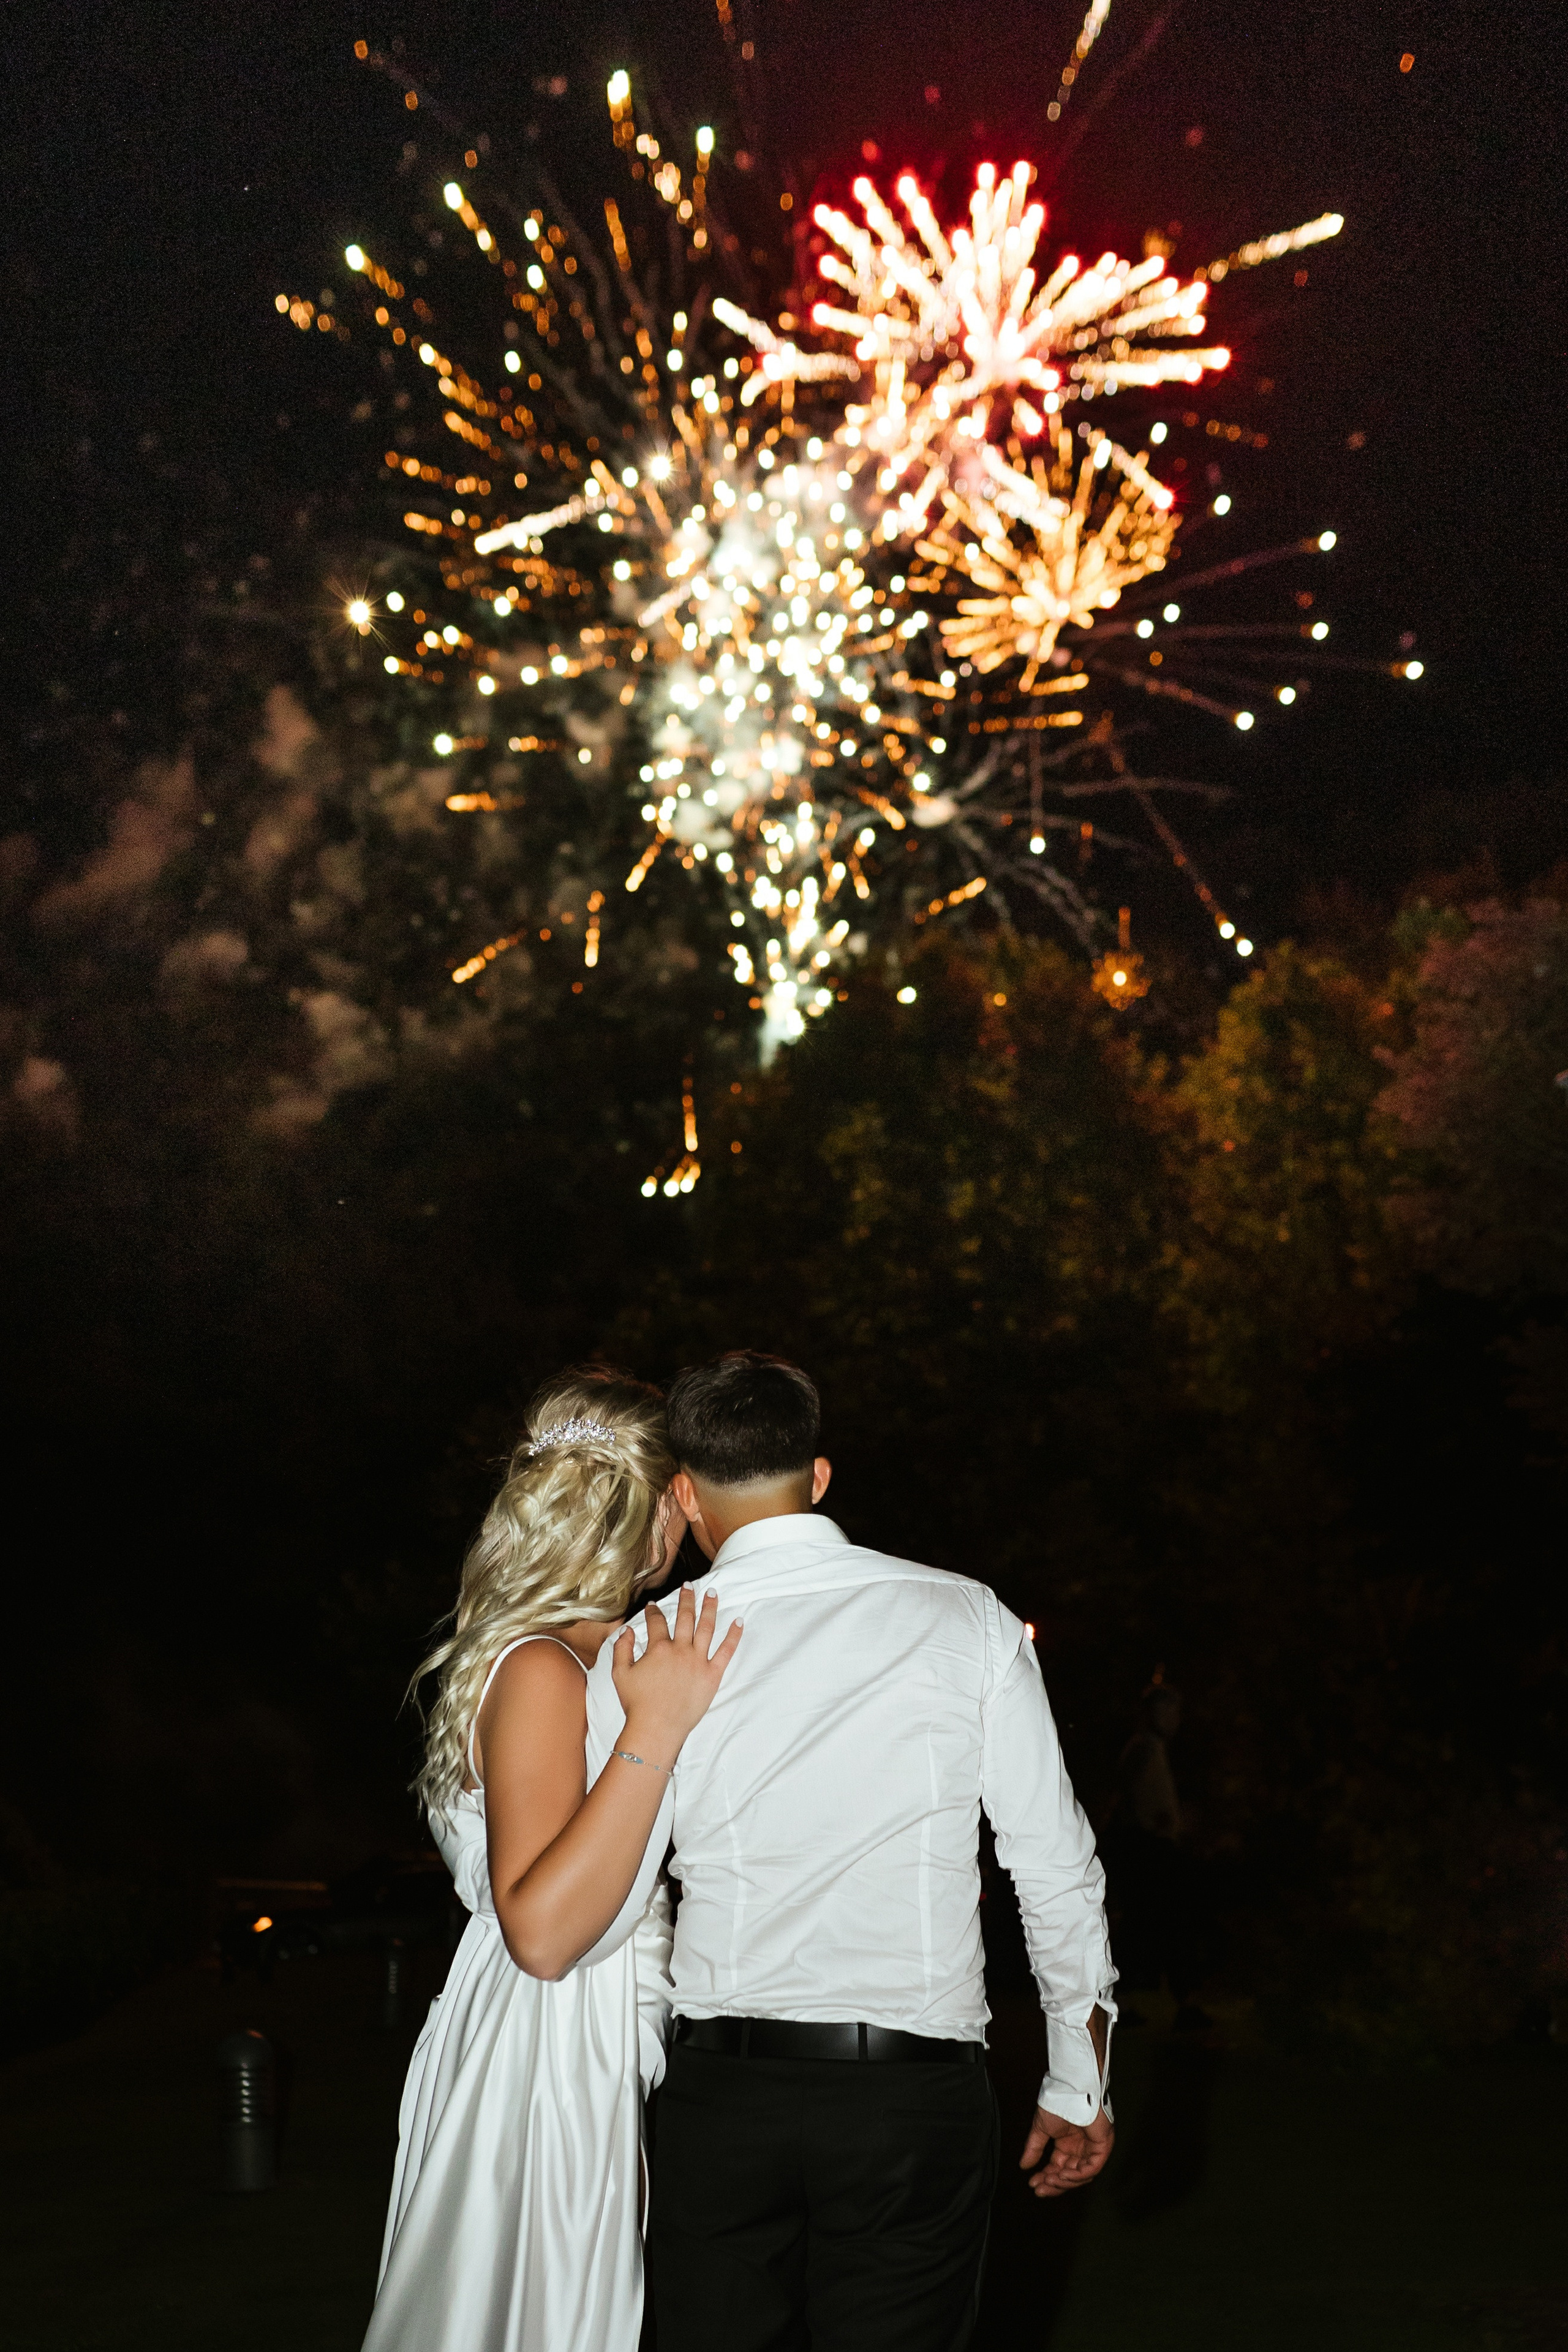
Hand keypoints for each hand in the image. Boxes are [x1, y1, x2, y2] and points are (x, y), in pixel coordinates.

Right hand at [612, 1583, 740, 1769]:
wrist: (657, 1727)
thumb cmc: (637, 1704)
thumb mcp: (620, 1675)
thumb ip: (622, 1650)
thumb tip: (625, 1630)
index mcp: (658, 1649)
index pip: (657, 1622)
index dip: (654, 1611)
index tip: (653, 1606)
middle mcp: (680, 1650)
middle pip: (685, 1617)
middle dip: (686, 1599)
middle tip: (688, 1586)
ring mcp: (698, 1661)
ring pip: (707, 1627)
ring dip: (710, 1607)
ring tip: (713, 1593)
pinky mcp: (713, 1675)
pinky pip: (726, 1651)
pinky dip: (734, 1635)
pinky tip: (739, 1621)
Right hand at [1019, 2104, 1113, 2198]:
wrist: (1070, 2089)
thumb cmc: (1058, 2102)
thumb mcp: (1041, 2128)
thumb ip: (1034, 2148)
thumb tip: (1024, 2165)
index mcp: (1067, 2143)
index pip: (1058, 2167)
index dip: (1046, 2178)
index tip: (1033, 2184)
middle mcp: (1080, 2148)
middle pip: (1069, 2174)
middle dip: (1054, 2184)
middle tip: (1039, 2189)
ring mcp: (1092, 2148)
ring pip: (1080, 2175)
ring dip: (1064, 2181)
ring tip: (1048, 2181)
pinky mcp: (1102, 2147)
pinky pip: (1091, 2168)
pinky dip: (1077, 2175)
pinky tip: (1062, 2175)